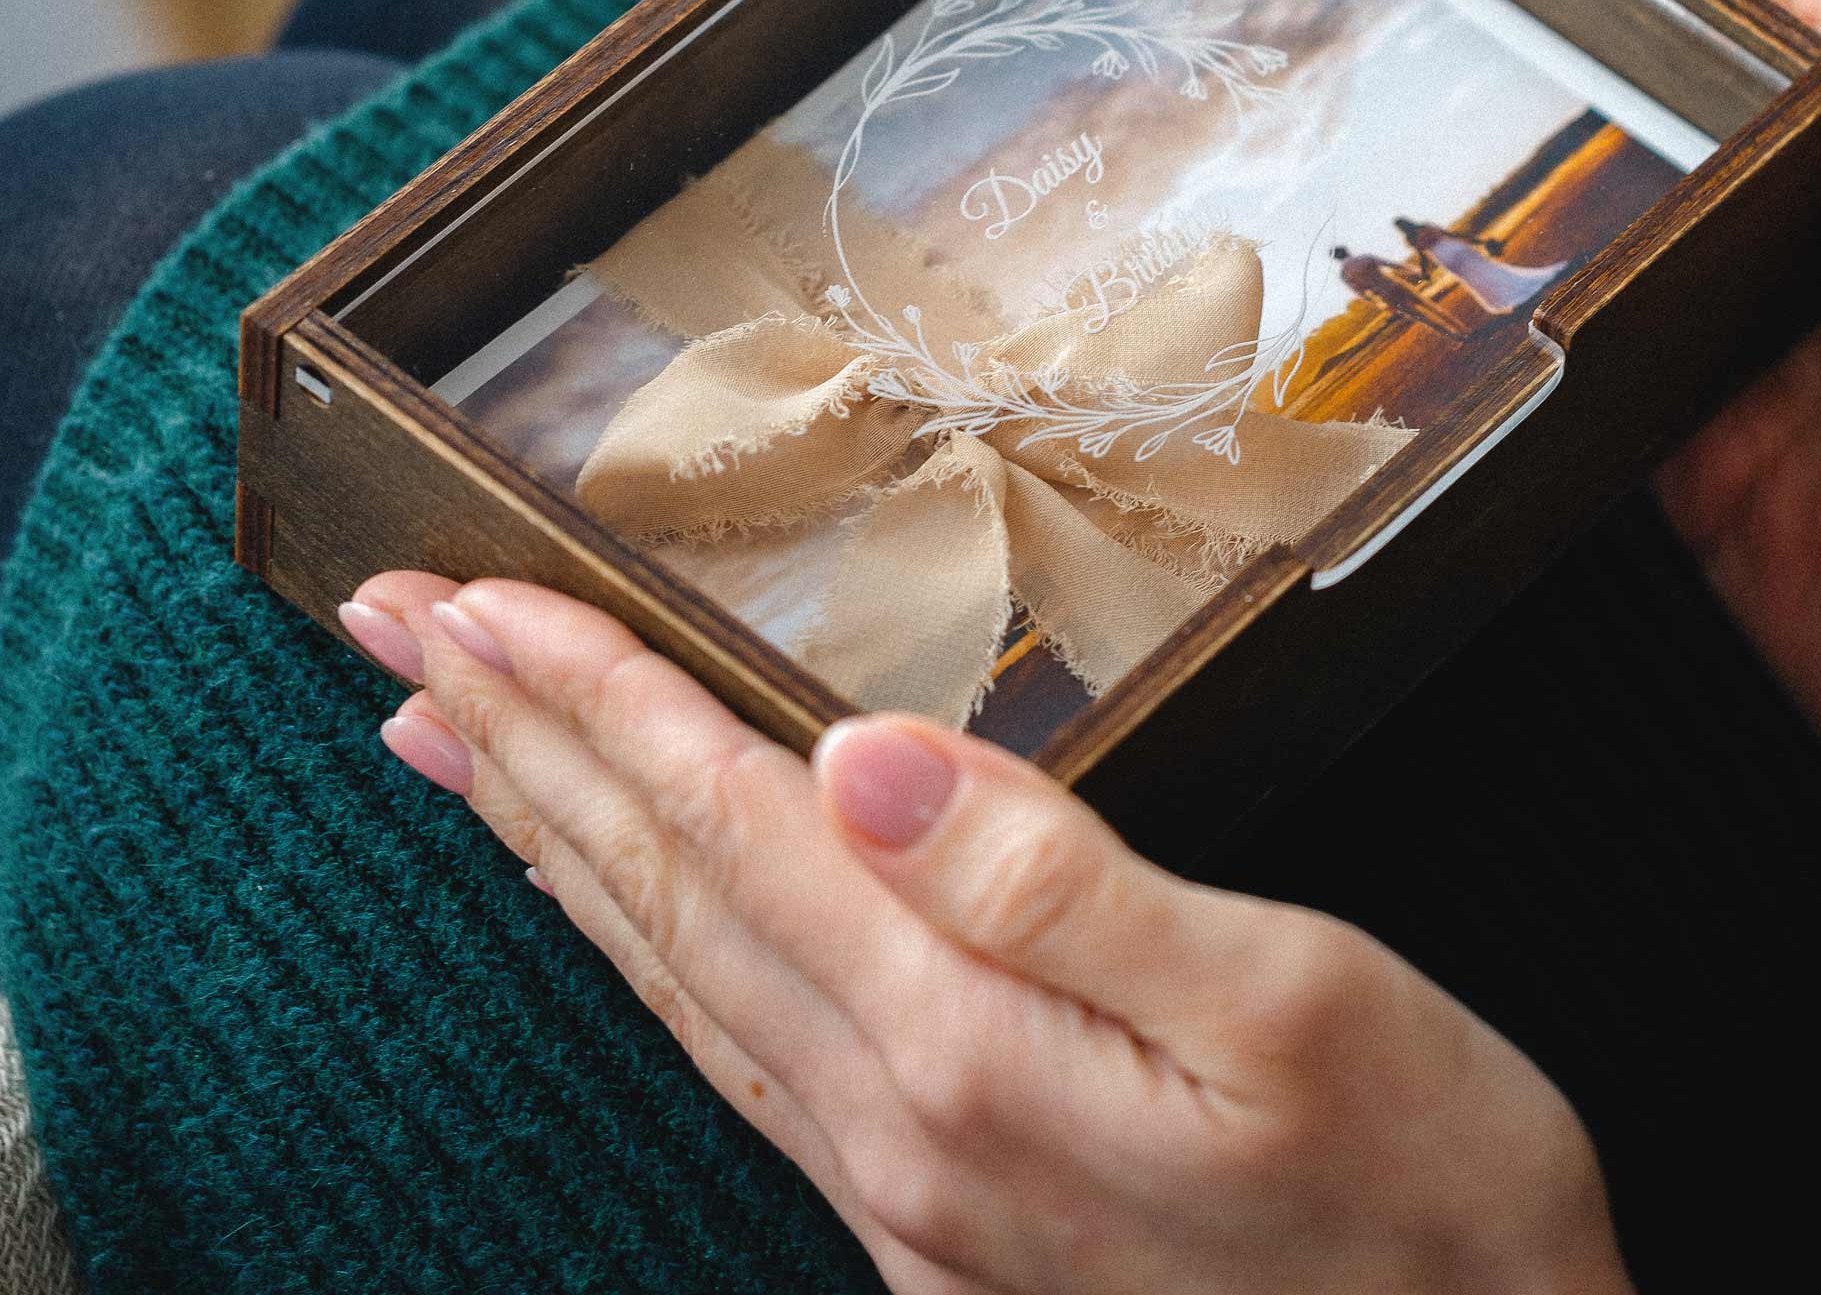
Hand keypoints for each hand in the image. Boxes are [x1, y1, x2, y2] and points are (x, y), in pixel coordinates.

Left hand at [340, 574, 1632, 1294]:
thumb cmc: (1426, 1203)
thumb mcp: (1285, 1008)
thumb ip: (1056, 886)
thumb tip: (859, 760)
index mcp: (964, 1046)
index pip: (731, 827)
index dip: (595, 701)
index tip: (473, 600)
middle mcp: (894, 1124)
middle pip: (660, 895)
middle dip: (521, 746)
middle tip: (395, 630)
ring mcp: (900, 1188)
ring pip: (675, 975)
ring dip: (555, 842)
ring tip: (451, 746)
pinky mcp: (936, 1220)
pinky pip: (735, 1048)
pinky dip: (649, 948)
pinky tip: (631, 909)